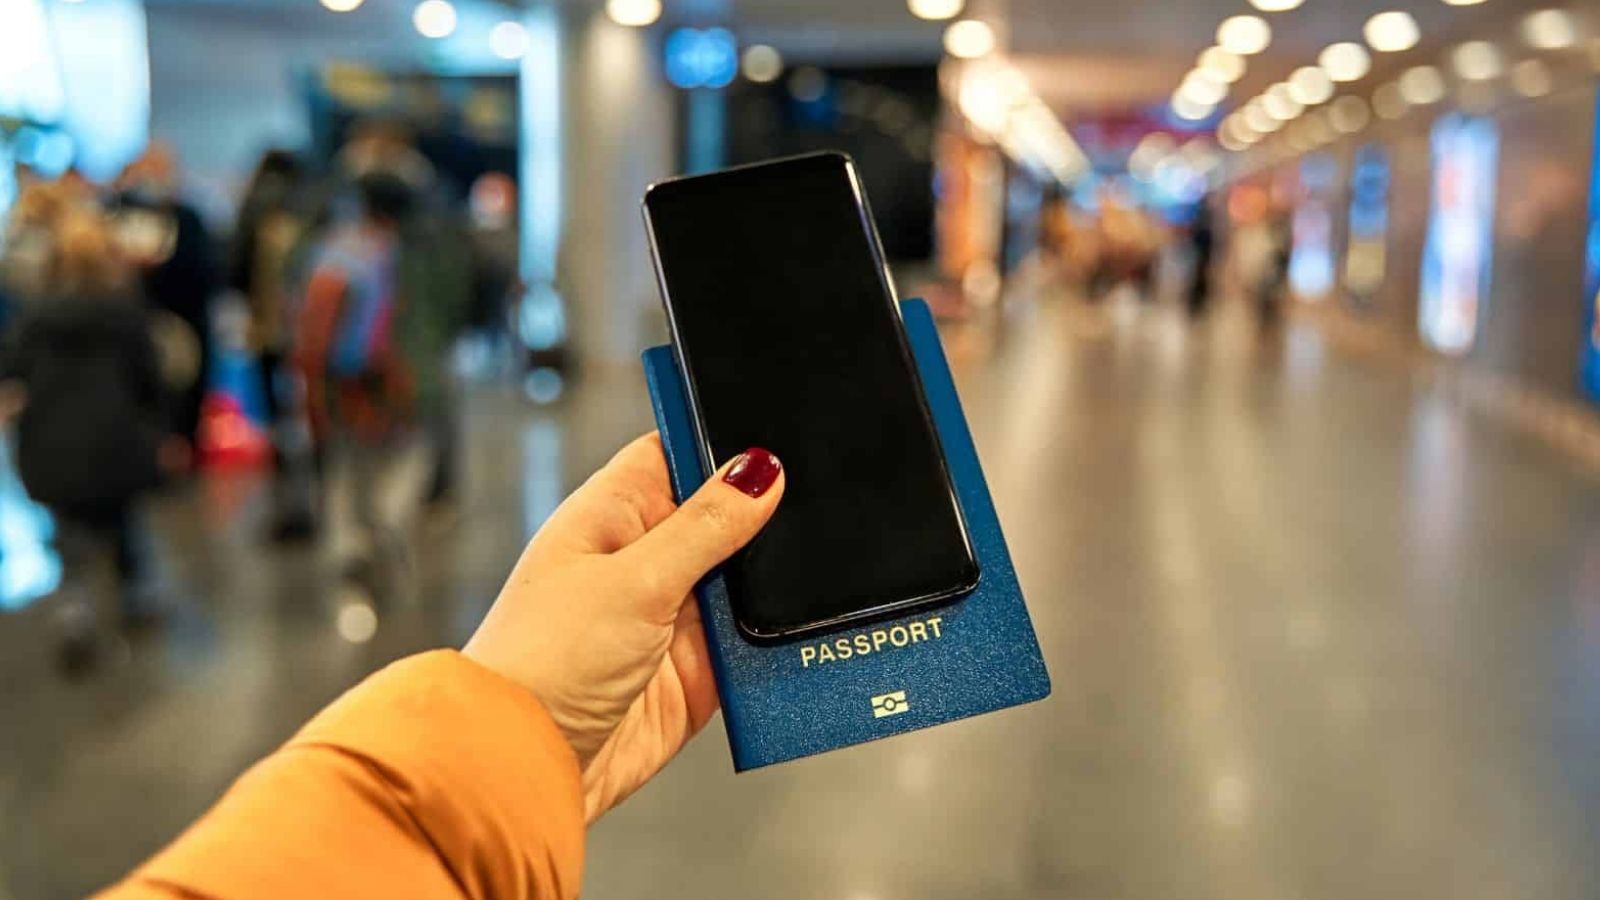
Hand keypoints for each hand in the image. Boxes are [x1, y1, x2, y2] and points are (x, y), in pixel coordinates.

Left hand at [463, 433, 783, 820]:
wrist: (528, 766)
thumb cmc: (540, 664)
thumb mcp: (635, 579)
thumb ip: (705, 526)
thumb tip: (759, 470)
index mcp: (613, 514)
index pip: (675, 452)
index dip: (720, 439)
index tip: (775, 434)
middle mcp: (643, 560)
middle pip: (723, 517)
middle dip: (762, 519)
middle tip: (805, 514)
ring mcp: (670, 616)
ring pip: (745, 582)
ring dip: (769, 587)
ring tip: (792, 582)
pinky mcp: (695, 671)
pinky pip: (751, 646)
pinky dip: (772, 643)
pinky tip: (792, 633)